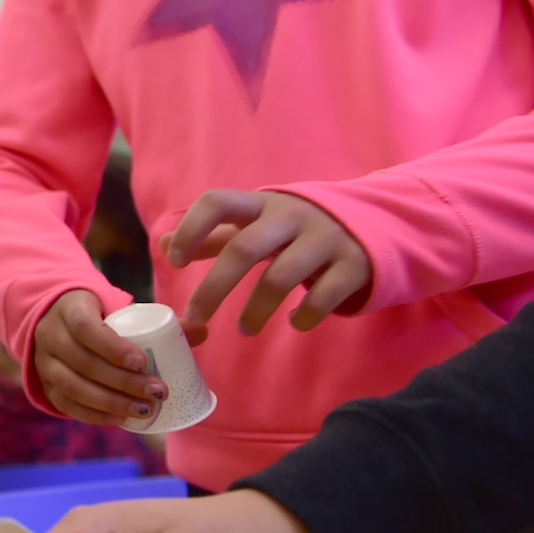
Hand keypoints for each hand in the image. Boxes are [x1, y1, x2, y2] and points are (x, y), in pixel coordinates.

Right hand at [32, 290, 166, 426]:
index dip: (113, 347)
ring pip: (72, 386)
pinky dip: (93, 414)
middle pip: (83, 362)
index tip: (143, 362)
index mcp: (69, 309)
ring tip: (145, 410)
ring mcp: (44, 362)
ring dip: (110, 402)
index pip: (86, 328)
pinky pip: (66, 404)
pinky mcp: (45, 384)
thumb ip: (158, 321)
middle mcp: (50, 335)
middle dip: (122, 382)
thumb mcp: (119, 309)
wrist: (56, 320)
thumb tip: (202, 332)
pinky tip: (120, 419)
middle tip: (158, 392)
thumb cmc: (99, 316)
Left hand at [164, 191, 372, 342]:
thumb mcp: (256, 225)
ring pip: (281, 277)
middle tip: (195, 318)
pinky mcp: (353, 264)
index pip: (217, 202)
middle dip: (214, 288)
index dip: (191, 229)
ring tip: (243, 330)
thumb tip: (163, 244)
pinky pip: (324, 295)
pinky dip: (306, 315)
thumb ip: (213, 235)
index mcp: (260, 205)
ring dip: (256, 309)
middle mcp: (291, 217)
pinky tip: (295, 323)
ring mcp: (324, 239)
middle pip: (244, 249)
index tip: (174, 262)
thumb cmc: (294, 229)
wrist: (370, 222)